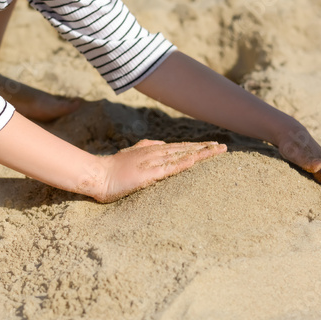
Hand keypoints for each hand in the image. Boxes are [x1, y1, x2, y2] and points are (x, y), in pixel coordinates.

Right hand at [92, 139, 226, 202]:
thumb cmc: (112, 168)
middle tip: (222, 147)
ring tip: (218, 151)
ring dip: (200, 153)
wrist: (97, 175)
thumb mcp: (131, 154)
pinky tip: (196, 160)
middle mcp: (154, 153)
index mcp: (151, 150)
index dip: (195, 146)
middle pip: (184, 149)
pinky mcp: (147, 174)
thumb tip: (160, 143)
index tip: (210, 145)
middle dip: (204, 148)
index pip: (178, 147)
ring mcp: (151, 162)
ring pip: (181, 155)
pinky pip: (169, 168)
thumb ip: (145, 148)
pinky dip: (184, 163)